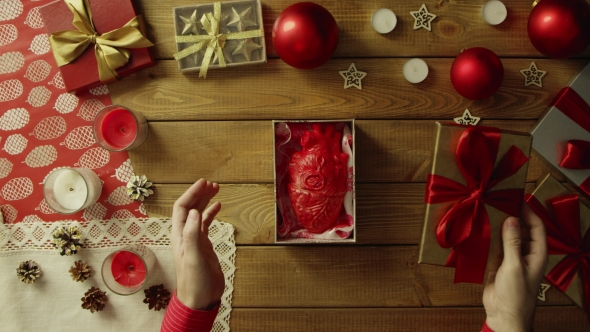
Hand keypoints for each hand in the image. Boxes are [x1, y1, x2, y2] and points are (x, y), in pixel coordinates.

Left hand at [171, 179, 223, 309]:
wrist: (200, 298)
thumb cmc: (195, 281)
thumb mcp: (193, 257)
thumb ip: (192, 235)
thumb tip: (194, 212)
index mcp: (179, 235)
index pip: (182, 208)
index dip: (191, 193)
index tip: (203, 182)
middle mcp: (185, 234)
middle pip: (190, 208)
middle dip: (199, 194)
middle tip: (211, 183)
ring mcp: (194, 239)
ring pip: (198, 214)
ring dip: (205, 201)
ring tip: (216, 189)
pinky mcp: (203, 245)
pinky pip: (206, 224)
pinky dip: (211, 213)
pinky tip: (218, 206)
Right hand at [483, 204, 547, 331]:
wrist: (504, 314)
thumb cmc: (517, 294)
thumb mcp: (514, 265)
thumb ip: (513, 242)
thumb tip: (512, 219)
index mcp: (537, 254)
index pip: (537, 228)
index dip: (529, 212)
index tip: (517, 199)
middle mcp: (526, 254)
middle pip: (522, 230)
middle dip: (513, 217)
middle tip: (500, 203)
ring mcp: (512, 259)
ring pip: (507, 237)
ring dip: (500, 227)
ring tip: (490, 212)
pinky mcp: (498, 264)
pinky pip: (495, 247)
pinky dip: (490, 238)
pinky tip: (482, 230)